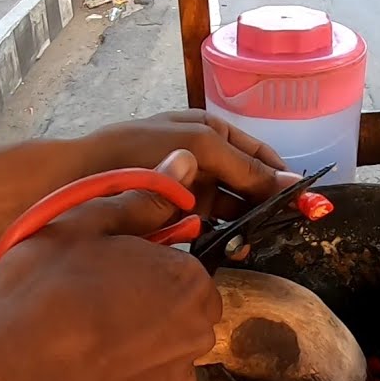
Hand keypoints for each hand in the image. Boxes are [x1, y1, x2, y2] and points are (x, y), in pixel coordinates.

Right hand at [0, 150, 221, 380]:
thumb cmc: (40, 298)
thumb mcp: (82, 226)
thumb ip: (141, 198)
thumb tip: (184, 164)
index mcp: (189, 281)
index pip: (180, 267)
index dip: (140, 266)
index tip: (102, 271)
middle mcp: (198, 333)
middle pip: (178, 310)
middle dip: (144, 305)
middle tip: (88, 304)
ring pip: (163, 351)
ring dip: (135, 345)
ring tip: (80, 343)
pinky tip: (83, 375)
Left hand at [79, 110, 301, 220]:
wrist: (74, 181)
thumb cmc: (137, 152)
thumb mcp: (200, 147)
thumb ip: (246, 166)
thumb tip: (291, 181)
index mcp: (210, 132)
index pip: (260, 155)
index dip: (282, 176)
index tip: (305, 201)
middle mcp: (202, 159)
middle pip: (248, 185)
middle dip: (266, 205)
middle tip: (282, 228)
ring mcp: (187, 188)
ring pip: (231, 210)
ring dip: (246, 225)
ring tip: (254, 242)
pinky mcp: (173, 216)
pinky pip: (209, 228)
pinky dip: (222, 237)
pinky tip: (231, 249)